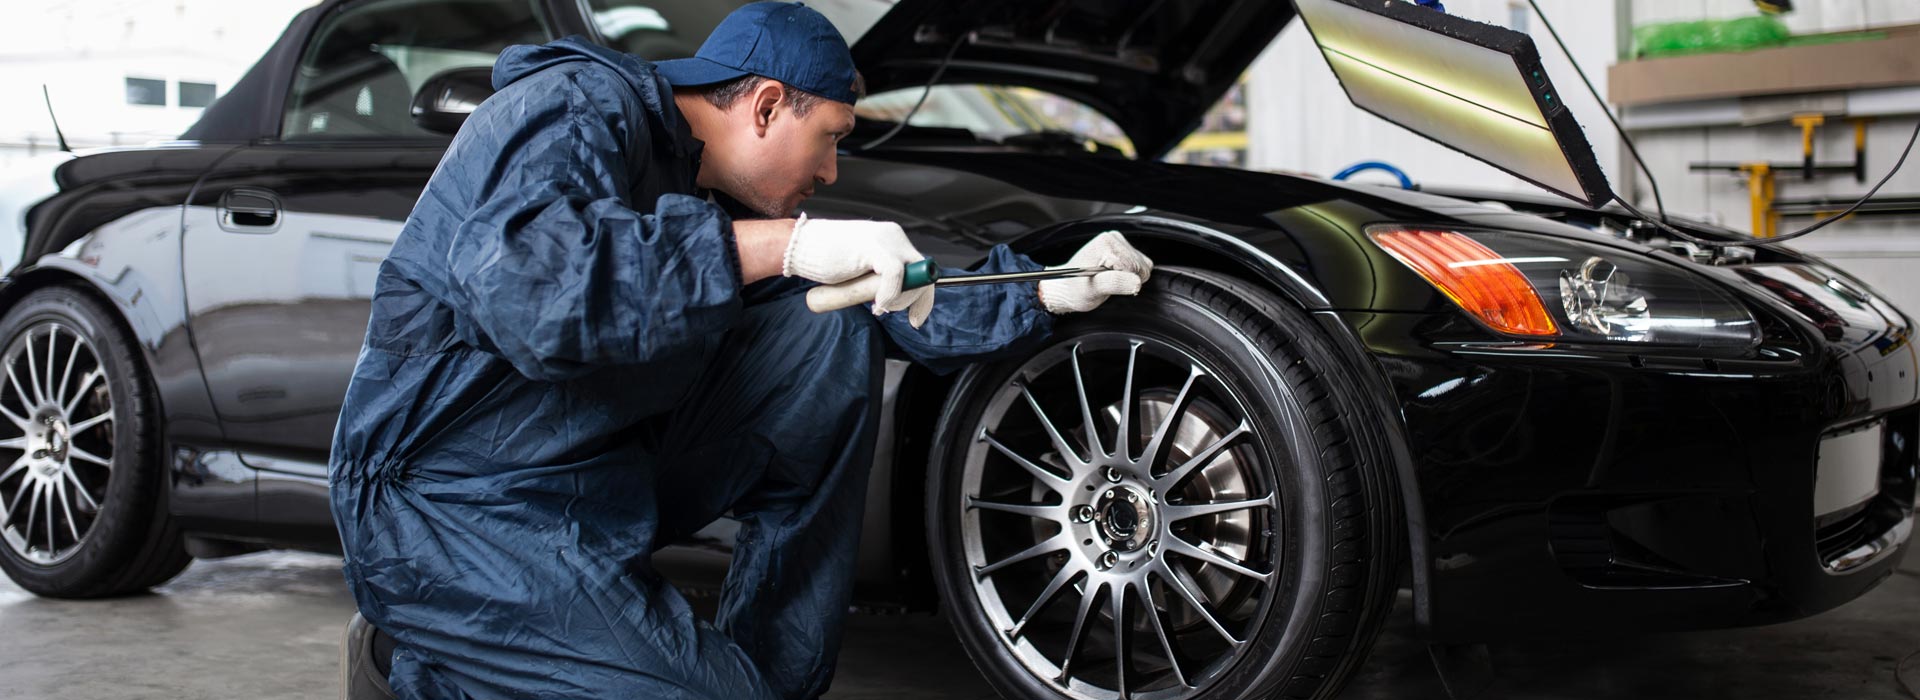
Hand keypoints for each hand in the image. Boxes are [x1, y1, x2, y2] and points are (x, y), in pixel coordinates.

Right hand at [782, 215, 934, 325]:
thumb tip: (901, 298)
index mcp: (893, 239)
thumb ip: (881, 277)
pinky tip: (877, 304)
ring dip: (898, 300)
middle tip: (884, 310)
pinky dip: (889, 295)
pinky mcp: (875, 248)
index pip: (921, 269)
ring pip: (912, 277)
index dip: (921, 296)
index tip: (915, 320)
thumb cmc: (825, 259)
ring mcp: (886, 240)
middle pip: (922, 274)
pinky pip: (896, 276)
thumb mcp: (862, 268)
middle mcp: (894, 235)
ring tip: (875, 305)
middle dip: (910, 301)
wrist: (800, 246)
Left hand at [1038, 231, 1152, 313]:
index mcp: (1106, 244)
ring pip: (1143, 265)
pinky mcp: (1123, 248)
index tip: (1107, 283)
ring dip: (1129, 276)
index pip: (1135, 267)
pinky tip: (1114, 275)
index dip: (1125, 281)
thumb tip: (1136, 283)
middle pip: (1141, 265)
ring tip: (1109, 279)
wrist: (1068, 286)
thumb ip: (1115, 283)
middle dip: (1128, 278)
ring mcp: (1119, 242)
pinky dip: (1130, 273)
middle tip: (1107, 282)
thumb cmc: (1076, 289)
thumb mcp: (1093, 289)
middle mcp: (1114, 239)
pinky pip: (1141, 264)